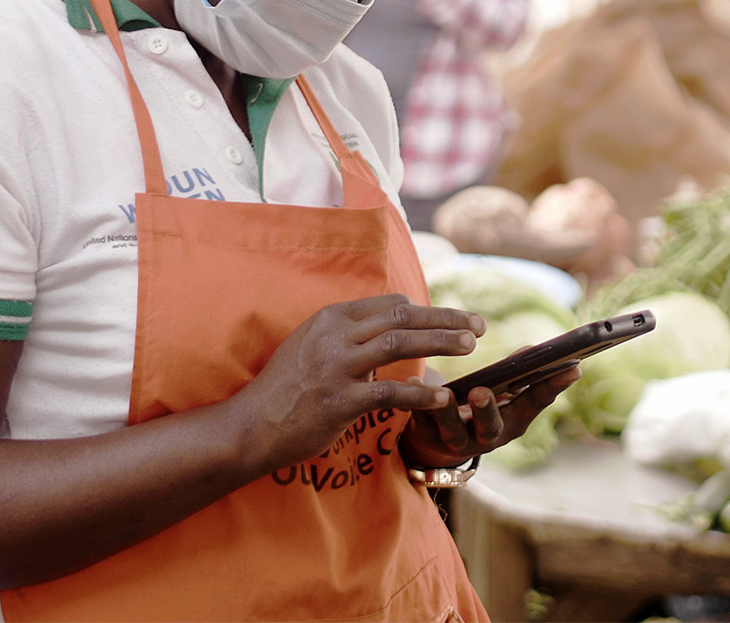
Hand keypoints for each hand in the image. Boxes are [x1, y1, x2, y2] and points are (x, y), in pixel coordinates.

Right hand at [230, 294, 484, 470]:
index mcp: (331, 318)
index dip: (428, 310)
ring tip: (470, 346)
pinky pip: (390, 392)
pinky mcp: (340, 401)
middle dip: (446, 319)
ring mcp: (336, 367)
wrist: (251, 425)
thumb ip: (350, 338)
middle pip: (402, 316)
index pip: (390, 304)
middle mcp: (335, 335)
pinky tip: (443, 398)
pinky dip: (420, 394)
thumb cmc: (285, 390)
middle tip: (478, 325)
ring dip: (441, 343)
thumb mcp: (312, 348)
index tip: (454, 318)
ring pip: (401, 343)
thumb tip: (392, 334)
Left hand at [398, 363, 581, 469]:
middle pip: (491, 427)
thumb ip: (516, 374)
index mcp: (512, 421)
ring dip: (446, 412)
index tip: (573, 367)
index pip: (535, 403)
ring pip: (451, 430)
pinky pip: (419, 419)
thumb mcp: (501, 394)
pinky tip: (412, 379)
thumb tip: (534, 351)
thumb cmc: (476, 408)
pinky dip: (415, 399)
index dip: (554, 387)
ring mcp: (456, 440)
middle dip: (487, 410)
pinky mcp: (426, 436)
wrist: (435, 444)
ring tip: (443, 393)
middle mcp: (487, 437)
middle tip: (482, 392)